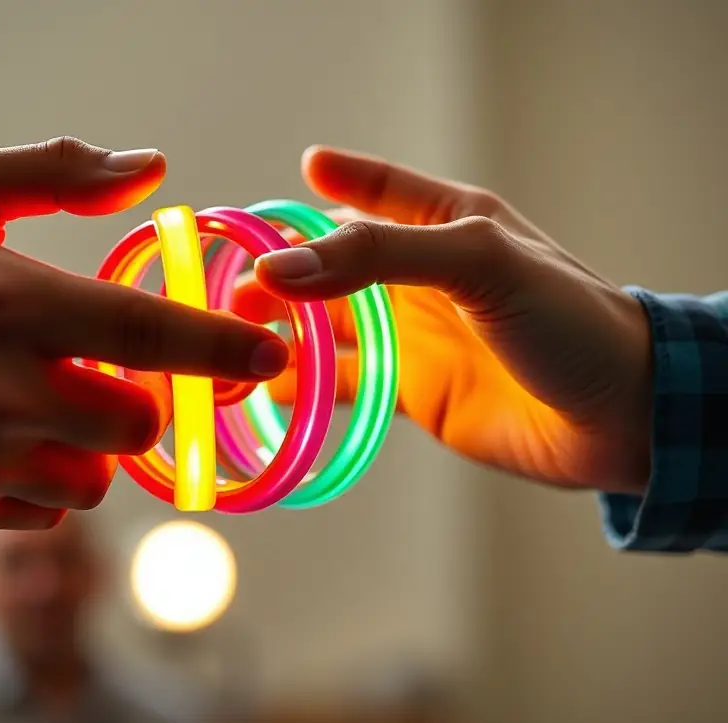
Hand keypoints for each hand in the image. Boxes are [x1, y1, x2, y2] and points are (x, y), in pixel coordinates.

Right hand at [0, 137, 286, 529]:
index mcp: (5, 302)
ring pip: (97, 479)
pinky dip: (46, 477)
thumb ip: (55, 173)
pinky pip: (46, 508)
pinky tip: (1, 436)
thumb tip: (148, 170)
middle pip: (138, 424)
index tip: (270, 352)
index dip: (220, 346)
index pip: (143, 332)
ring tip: (43, 402)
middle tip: (111, 371)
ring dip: (93, 443)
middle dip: (146, 401)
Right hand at [237, 145, 651, 494]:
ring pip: (328, 326)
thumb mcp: (477, 262)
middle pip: (334, 265)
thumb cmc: (566, 319)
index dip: (333, 180)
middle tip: (232, 290)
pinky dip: (303, 387)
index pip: (377, 190)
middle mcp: (422, 277)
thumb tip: (280, 267)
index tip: (290, 178)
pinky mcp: (409, 391)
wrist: (616, 418)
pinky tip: (267, 392)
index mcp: (448, 224)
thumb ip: (378, 255)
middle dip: (282, 272)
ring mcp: (413, 336)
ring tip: (233, 339)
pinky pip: (342, 383)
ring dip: (282, 330)